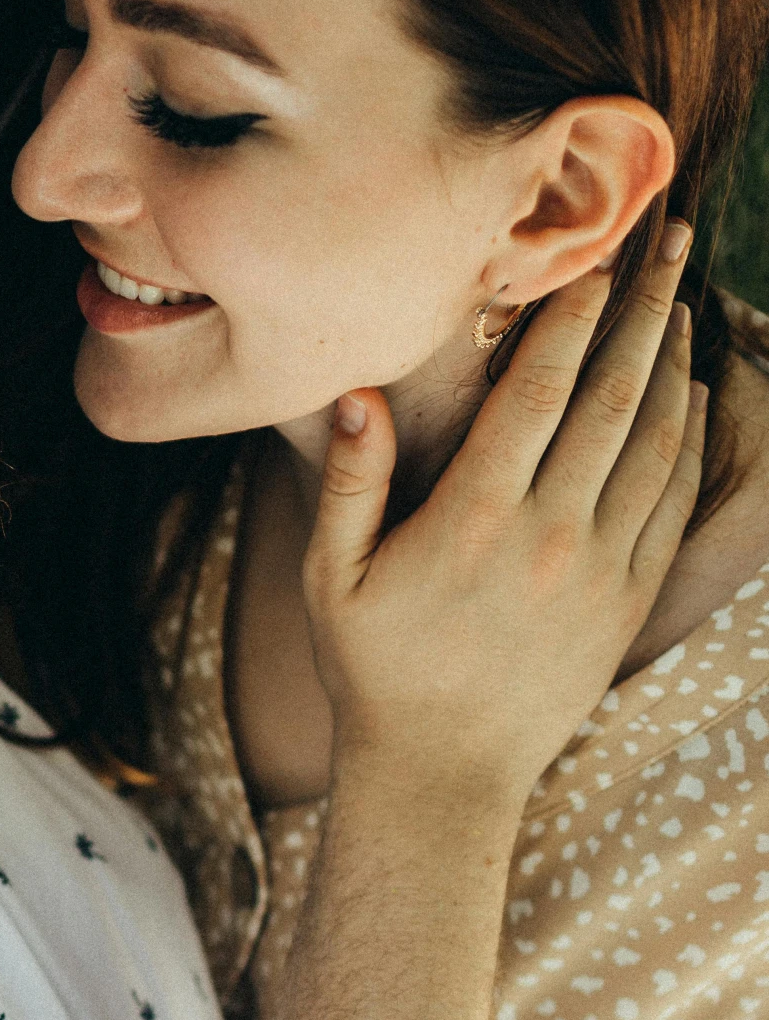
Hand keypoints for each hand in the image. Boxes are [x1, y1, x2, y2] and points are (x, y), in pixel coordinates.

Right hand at [304, 221, 703, 811]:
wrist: (442, 775)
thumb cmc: (373, 670)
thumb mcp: (330, 579)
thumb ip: (348, 482)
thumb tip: (361, 394)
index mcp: (472, 520)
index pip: (537, 393)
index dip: (570, 318)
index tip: (591, 259)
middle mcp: (549, 537)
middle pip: (613, 399)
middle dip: (644, 312)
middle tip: (669, 244)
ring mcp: (599, 571)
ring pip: (656, 444)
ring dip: (672, 366)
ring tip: (678, 306)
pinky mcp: (627, 601)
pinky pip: (674, 502)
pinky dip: (689, 440)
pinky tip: (686, 398)